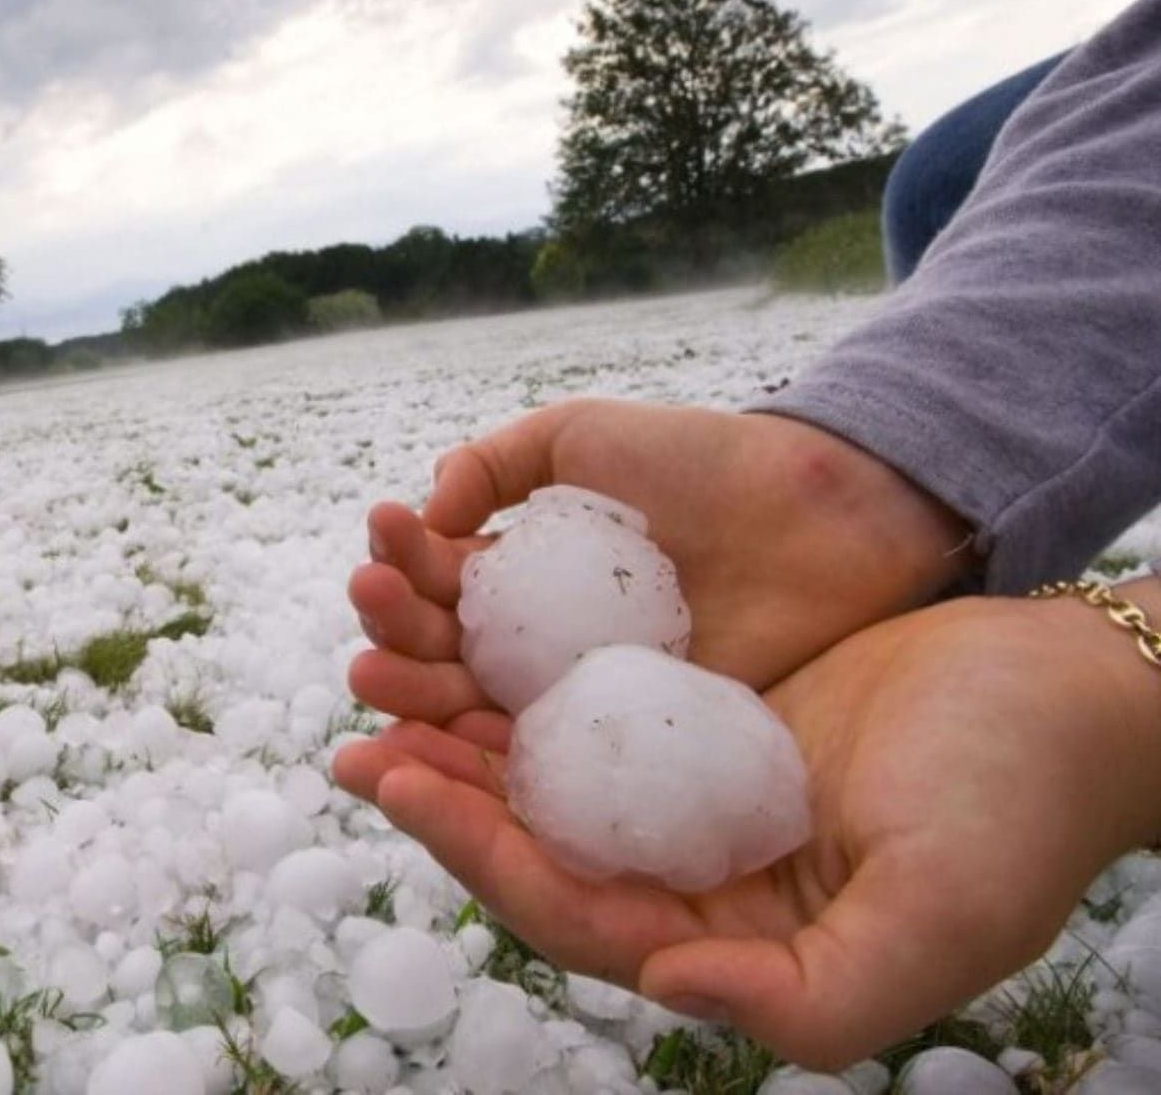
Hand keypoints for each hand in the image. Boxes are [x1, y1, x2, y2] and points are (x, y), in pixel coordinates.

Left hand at [334, 580, 1160, 1068]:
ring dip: (462, 728)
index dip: (475, 853)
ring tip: (383, 663)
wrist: (1066, 699)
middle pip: (533, 844)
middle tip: (356, 728)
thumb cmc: (1022, 808)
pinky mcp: (697, 726)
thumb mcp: (940, 915)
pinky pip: (586, 710)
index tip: (396, 777)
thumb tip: (664, 983)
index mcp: (729, 944)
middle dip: (438, 790)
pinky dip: (523, 678)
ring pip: (547, 776)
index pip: (569, 910)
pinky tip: (470, 631)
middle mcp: (693, 881)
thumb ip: (813, 993)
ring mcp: (690, 800)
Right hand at [349, 400, 973, 721]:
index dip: (401, 559)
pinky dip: (484, 755)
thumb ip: (499, 462)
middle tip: (369, 605)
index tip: (383, 536)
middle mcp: (538, 638)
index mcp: (523, 569)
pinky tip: (443, 738)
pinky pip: (545, 756)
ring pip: (474, 705)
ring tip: (372, 670)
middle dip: (392, 625)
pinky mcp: (626, 740)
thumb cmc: (706, 464)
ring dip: (411, 690)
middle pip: (441, 645)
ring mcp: (578, 694)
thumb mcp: (586, 435)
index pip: (438, 577)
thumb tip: (428, 508)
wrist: (824, 517)